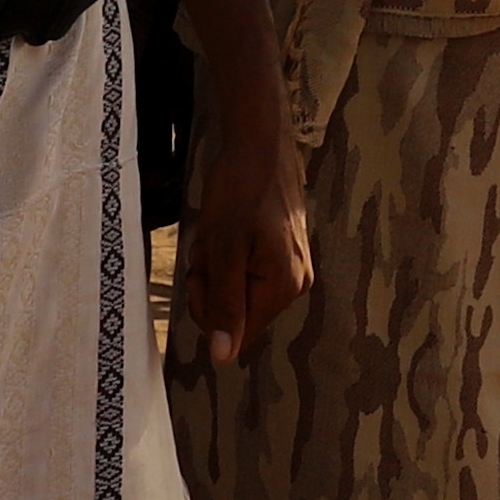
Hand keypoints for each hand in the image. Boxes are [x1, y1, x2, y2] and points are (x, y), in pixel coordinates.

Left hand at [176, 95, 311, 364]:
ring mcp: (294, 265)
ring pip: (238, 286)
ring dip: (218, 263)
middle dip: (212, 280)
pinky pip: (248, 267)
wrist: (260, 142)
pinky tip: (231, 224)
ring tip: (220, 229)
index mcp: (283, 288)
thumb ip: (224, 305)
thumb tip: (223, 357)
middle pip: (237, 309)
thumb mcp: (223, 249)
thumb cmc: (239, 191)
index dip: (209, 305)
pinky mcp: (287, 249)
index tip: (203, 268)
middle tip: (210, 243)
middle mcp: (296, 283)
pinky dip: (231, 251)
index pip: (236, 331)